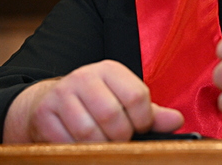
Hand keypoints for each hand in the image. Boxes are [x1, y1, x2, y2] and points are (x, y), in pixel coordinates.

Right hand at [3, 60, 183, 142]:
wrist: (48, 102)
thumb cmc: (95, 103)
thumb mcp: (124, 101)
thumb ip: (151, 113)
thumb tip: (177, 121)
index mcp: (110, 70)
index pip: (136, 96)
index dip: (143, 120)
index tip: (139, 128)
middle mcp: (85, 77)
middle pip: (112, 115)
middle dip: (121, 137)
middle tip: (121, 140)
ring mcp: (62, 94)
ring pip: (89, 132)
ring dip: (101, 146)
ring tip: (104, 144)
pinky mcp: (44, 114)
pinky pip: (66, 142)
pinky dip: (79, 150)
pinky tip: (83, 145)